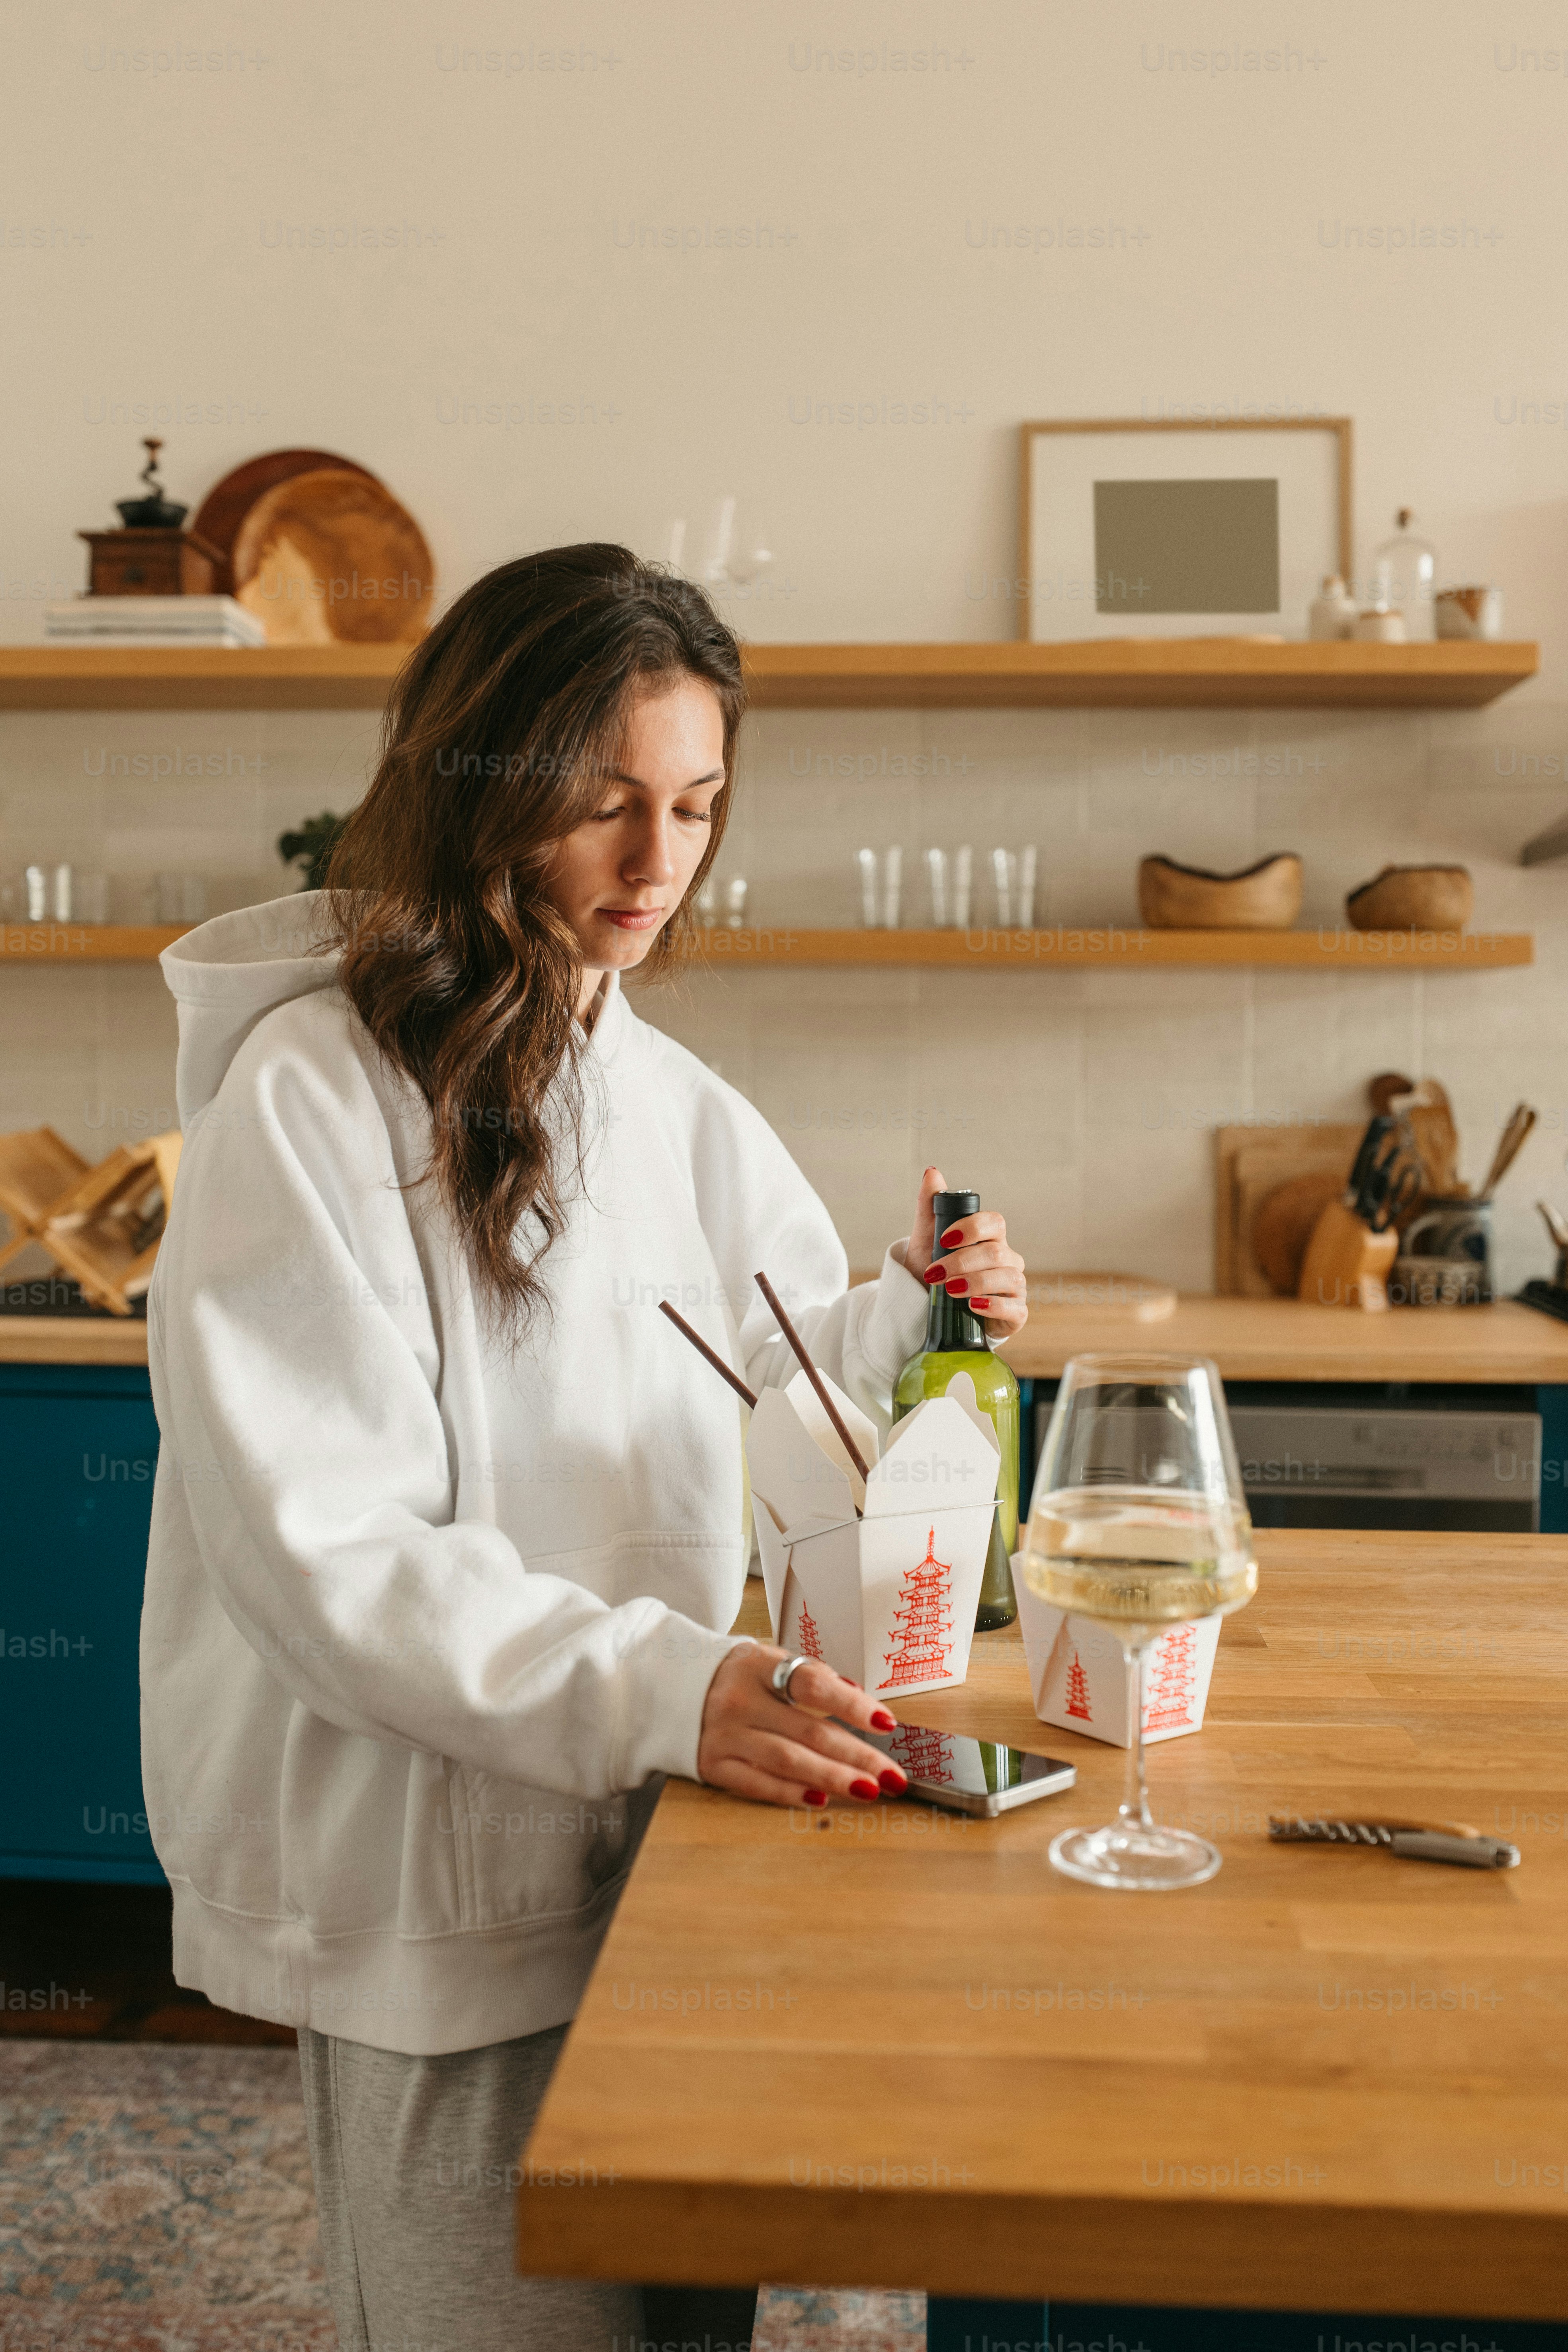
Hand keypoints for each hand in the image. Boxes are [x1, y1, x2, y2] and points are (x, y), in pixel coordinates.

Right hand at [697, 1642, 908, 1808]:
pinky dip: (791, 1793)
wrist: (671, 1687)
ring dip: (834, 1778)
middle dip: (858, 1756)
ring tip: (870, 1790)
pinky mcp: (713, 1766)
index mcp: (758, 1667)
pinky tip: (821, 1799)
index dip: (852, 1706)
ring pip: (787, 1762)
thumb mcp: (768, 1660)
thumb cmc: (737, 1677)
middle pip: (808, 1732)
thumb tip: (857, 1698)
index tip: (886, 1723)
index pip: (812, 1685)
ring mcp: (724, 1736)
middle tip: (893, 1775)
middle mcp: (739, 1701)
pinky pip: (757, 1784)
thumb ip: (810, 1677)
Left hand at [901, 1163, 1027, 1341]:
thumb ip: (930, 1206)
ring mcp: (1014, 1287)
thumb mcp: (927, 1240)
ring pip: (1008, 1278)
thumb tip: (932, 1172)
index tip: (943, 1239)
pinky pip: (1015, 1308)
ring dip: (975, 1282)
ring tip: (949, 1290)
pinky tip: (973, 1306)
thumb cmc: (936, 1270)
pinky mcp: (1016, 1314)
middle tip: (935, 1274)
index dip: (971, 1228)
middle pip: (996, 1252)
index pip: (994, 1222)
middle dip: (962, 1262)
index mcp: (991, 1238)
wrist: (931, 1309)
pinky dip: (994, 1306)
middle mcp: (1008, 1260)